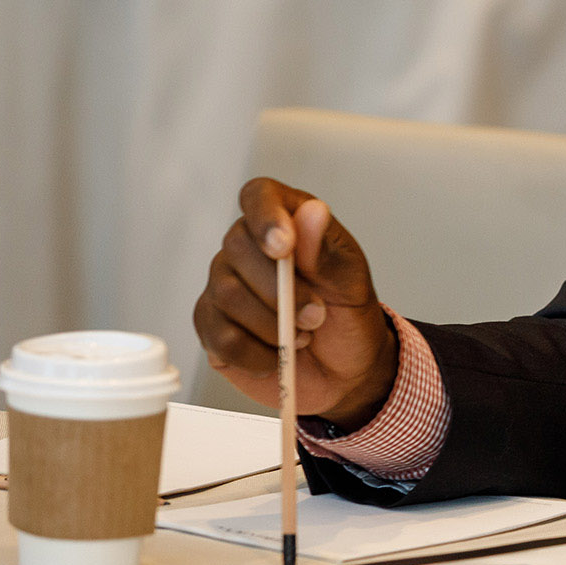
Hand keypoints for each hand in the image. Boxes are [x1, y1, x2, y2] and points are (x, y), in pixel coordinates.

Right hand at [192, 179, 397, 428]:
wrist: (345, 369)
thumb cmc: (350, 316)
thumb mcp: (352, 283)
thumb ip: (327, 251)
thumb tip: (312, 211)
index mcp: (287, 222)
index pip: (259, 195)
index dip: (265, 216)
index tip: (284, 247)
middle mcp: (248, 248)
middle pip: (237, 248)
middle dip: (279, 289)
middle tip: (316, 314)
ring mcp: (224, 286)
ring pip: (226, 294)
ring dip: (272, 324)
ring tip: (304, 337)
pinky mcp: (212, 326)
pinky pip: (219, 335)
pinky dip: (254, 353)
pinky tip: (277, 357)